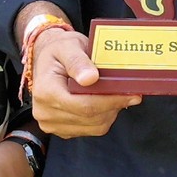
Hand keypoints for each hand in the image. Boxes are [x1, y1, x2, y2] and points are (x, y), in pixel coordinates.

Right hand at [26, 23, 140, 138]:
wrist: (46, 60)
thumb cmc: (58, 51)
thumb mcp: (68, 46)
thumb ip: (78, 61)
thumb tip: (91, 78)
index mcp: (45, 91)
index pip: (85, 105)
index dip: (111, 101)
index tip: (131, 94)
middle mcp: (45, 112)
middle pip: (91, 118)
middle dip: (114, 105)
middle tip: (130, 93)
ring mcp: (52, 124)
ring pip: (94, 126)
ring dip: (110, 112)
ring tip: (115, 94)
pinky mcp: (61, 130)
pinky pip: (90, 129)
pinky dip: (102, 117)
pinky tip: (104, 102)